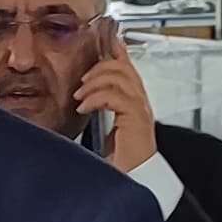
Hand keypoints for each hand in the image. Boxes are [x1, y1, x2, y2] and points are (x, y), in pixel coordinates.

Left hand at [72, 51, 156, 172]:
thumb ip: (100, 111)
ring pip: (120, 76)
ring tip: (81, 96)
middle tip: (82, 83)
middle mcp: (141, 103)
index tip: (105, 38)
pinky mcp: (135, 118)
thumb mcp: (105, 130)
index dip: (117, 50)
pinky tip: (85, 107)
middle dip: (100, 67)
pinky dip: (96, 97)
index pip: (128, 68)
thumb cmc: (120, 162)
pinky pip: (115, 95)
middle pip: (124, 67)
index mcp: (134, 103)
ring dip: (95, 82)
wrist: (130, 183)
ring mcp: (140, 109)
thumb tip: (81, 100)